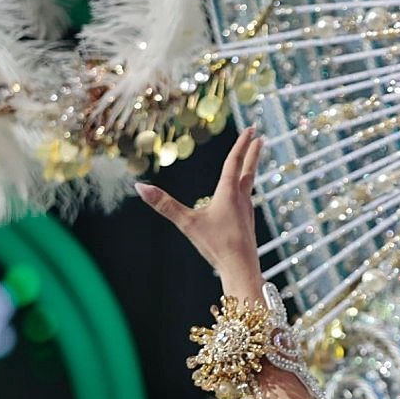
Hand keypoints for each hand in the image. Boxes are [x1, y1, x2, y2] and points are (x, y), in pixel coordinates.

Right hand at [136, 127, 264, 297]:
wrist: (242, 269)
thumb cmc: (216, 245)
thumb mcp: (187, 223)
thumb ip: (164, 205)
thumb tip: (139, 186)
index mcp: (228, 193)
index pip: (234, 162)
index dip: (242, 144)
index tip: (251, 129)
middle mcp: (241, 198)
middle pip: (248, 169)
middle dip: (253, 151)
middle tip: (259, 136)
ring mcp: (247, 212)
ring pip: (250, 184)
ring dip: (251, 168)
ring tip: (252, 160)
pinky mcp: (248, 224)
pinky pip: (248, 199)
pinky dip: (246, 189)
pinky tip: (243, 195)